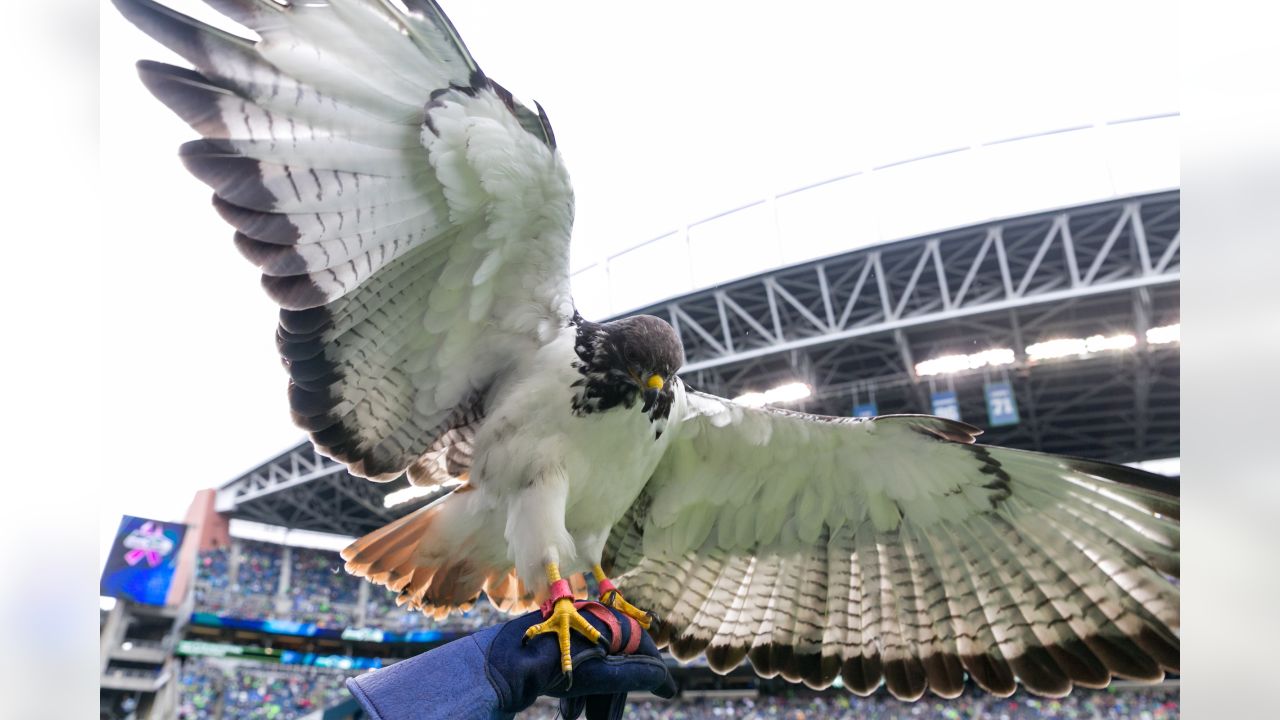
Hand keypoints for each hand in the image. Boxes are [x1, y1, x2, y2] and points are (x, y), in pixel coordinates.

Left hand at [488, 602, 675, 718]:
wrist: (504, 662)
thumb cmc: (556, 666)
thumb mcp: (602, 675)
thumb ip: (637, 675)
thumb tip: (665, 681)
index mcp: (605, 622)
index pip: (640, 643)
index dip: (653, 669)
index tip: (664, 688)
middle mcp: (588, 621)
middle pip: (614, 661)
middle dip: (612, 696)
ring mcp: (566, 631)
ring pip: (592, 668)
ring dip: (592, 698)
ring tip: (577, 717)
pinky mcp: (547, 643)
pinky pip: (572, 666)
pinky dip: (576, 691)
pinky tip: (569, 711)